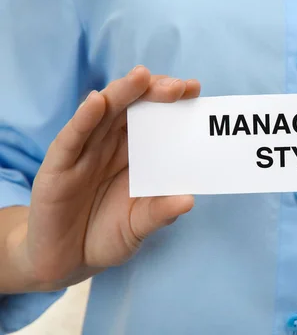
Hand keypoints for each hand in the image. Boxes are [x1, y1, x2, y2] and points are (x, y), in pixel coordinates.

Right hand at [12, 66, 200, 289]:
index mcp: (134, 153)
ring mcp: (84, 153)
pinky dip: (83, 118)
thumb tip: (188, 200)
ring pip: (103, 114)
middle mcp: (110, 145)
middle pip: (131, 108)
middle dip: (154, 92)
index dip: (171, 101)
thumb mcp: (139, 226)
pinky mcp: (58, 166)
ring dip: (122, 93)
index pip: (153, 117)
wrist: (66, 261)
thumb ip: (160, 213)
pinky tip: (96, 102)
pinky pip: (72, 138)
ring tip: (141, 77)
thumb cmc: (106, 235)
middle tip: (178, 86)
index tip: (195, 90)